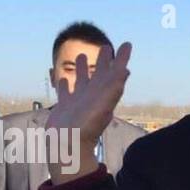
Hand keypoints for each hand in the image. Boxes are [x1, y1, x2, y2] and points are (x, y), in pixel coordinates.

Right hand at [45, 42, 131, 182]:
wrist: (69, 145)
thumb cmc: (87, 126)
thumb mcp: (104, 104)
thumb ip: (114, 86)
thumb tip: (126, 69)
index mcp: (104, 93)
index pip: (116, 71)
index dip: (122, 58)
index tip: (127, 44)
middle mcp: (93, 96)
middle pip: (100, 74)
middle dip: (103, 60)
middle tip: (105, 47)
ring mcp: (78, 101)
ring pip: (82, 81)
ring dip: (82, 69)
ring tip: (80, 56)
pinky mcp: (64, 107)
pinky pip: (65, 92)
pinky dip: (64, 84)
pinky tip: (62, 78)